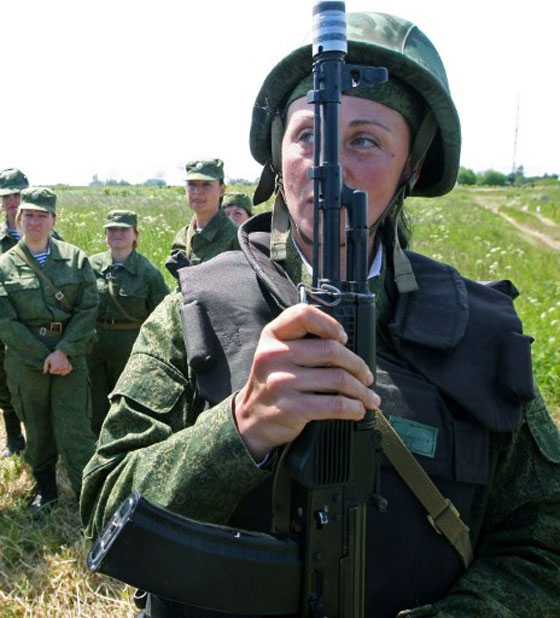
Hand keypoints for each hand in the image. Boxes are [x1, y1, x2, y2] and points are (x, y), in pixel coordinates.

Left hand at [43, 349, 72, 375]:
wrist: (61, 352)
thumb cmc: (53, 356)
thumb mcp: (47, 360)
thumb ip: (45, 366)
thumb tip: (44, 372)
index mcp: (55, 367)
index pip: (51, 372)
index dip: (50, 368)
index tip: (51, 363)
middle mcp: (60, 368)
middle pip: (56, 373)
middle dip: (55, 369)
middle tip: (56, 363)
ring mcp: (65, 368)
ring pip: (61, 373)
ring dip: (60, 370)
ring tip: (60, 364)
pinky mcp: (69, 367)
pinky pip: (67, 371)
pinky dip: (66, 371)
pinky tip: (64, 368)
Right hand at [234, 303, 379, 460]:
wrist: (251, 420)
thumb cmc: (273, 383)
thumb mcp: (276, 353)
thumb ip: (301, 341)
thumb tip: (346, 346)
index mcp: (272, 336)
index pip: (303, 315)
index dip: (329, 323)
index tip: (344, 338)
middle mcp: (274, 356)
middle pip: (331, 350)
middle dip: (357, 365)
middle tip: (366, 376)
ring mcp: (281, 382)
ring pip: (338, 379)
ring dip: (361, 390)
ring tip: (369, 397)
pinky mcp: (290, 408)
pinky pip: (334, 405)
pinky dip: (353, 408)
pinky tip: (357, 409)